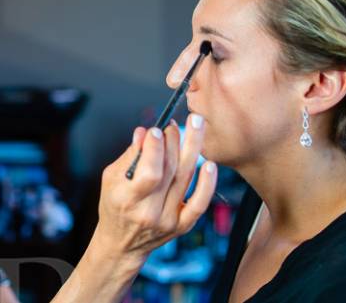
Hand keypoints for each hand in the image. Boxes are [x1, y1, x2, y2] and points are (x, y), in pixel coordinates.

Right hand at [93, 113, 216, 261]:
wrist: (121, 245)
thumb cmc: (115, 207)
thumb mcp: (111, 180)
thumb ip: (129, 156)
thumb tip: (143, 132)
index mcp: (127, 200)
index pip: (149, 173)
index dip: (156, 150)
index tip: (157, 129)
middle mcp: (150, 212)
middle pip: (170, 172)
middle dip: (174, 142)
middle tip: (176, 124)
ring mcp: (168, 220)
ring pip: (185, 180)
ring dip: (192, 149)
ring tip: (195, 126)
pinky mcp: (182, 225)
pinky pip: (200, 203)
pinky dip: (207, 184)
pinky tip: (211, 164)